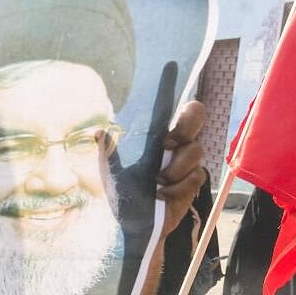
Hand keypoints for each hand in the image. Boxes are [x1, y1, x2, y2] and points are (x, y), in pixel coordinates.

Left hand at [112, 62, 206, 240]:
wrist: (131, 228)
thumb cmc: (120, 196)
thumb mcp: (109, 172)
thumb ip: (109, 152)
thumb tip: (99, 132)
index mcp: (154, 137)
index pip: (167, 107)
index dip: (171, 86)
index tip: (170, 67)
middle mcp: (174, 145)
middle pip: (194, 117)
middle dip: (186, 126)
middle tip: (167, 143)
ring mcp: (185, 163)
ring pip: (196, 150)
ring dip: (174, 168)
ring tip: (156, 182)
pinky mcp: (192, 183)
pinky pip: (196, 176)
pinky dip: (177, 188)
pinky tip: (161, 196)